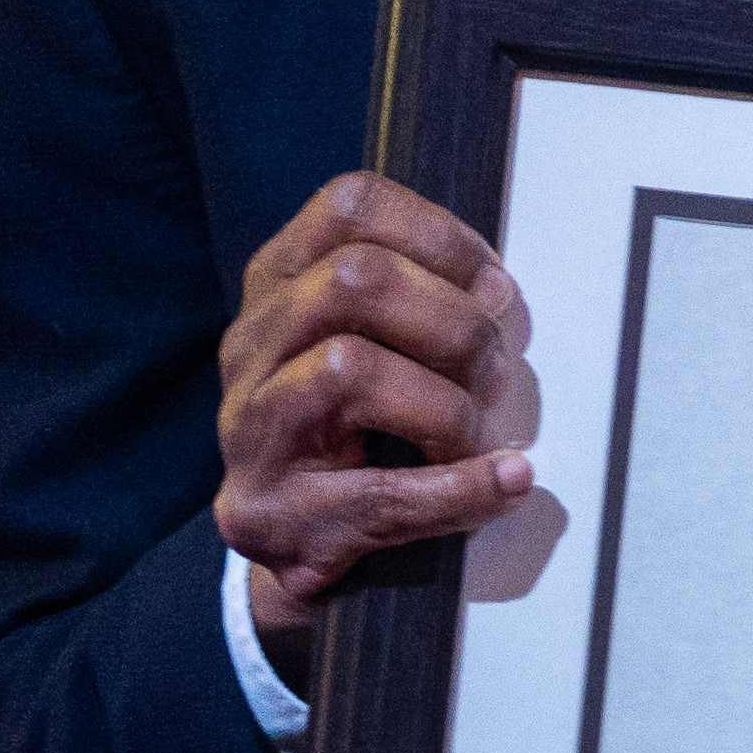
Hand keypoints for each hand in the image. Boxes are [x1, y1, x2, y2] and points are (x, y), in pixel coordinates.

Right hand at [217, 174, 535, 678]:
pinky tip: (505, 484)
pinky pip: (375, 493)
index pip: (348, 206)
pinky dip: (459, 490)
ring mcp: (247, 428)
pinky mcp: (262, 512)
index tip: (494, 288)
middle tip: (496, 373)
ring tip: (475, 438)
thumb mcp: (384, 342)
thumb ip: (428, 300)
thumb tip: (498, 296)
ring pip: (349, 369)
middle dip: (453, 325)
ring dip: (447, 409)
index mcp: (279, 283)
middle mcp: (249, 344)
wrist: (296, 546)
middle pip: (352, 280)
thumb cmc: (365, 428)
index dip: (438, 236)